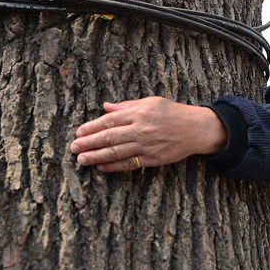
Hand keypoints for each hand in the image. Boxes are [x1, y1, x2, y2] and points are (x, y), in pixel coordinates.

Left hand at [70, 97, 226, 171]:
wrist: (196, 129)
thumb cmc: (172, 113)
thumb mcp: (150, 102)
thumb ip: (127, 106)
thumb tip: (106, 107)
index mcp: (139, 113)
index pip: (110, 120)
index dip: (92, 127)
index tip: (78, 132)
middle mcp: (141, 129)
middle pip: (110, 137)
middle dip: (89, 143)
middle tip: (73, 148)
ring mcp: (146, 145)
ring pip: (117, 152)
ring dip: (97, 157)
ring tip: (82, 160)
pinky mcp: (152, 159)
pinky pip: (130, 164)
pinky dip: (114, 166)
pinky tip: (101, 167)